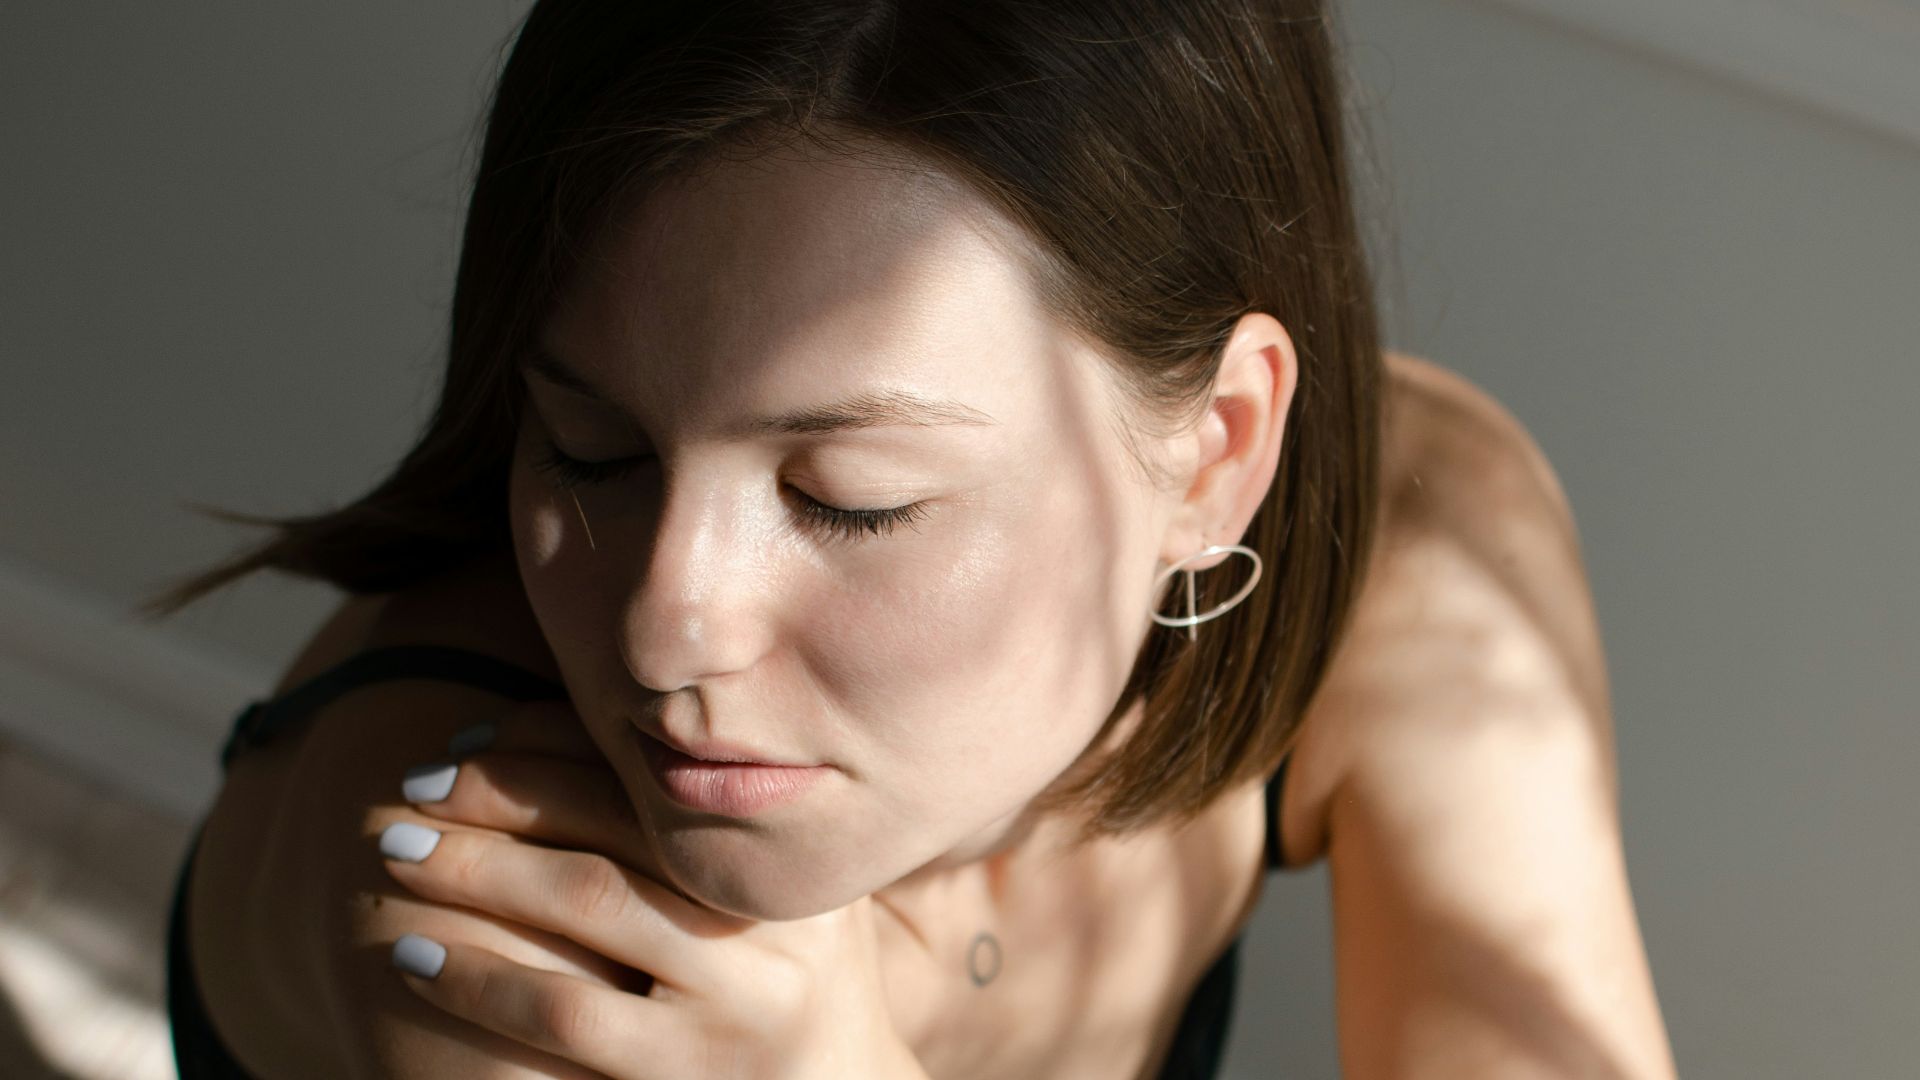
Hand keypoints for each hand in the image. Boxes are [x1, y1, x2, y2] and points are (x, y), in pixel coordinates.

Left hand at [376, 704, 929, 1079]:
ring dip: (475, 871)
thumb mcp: (781, 897)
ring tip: (395, 856)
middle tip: (409, 788)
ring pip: (584, 904)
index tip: (466, 740)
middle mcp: (772, 911)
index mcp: (784, 848)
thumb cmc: (792, 986)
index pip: (655, 769)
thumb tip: (574, 737)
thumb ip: (713, 831)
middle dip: (499, 794)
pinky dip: (480, 977)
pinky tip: (416, 958)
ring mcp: (737, 998)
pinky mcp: (686, 1074)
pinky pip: (563, 1013)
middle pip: (614, 824)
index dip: (550, 743)